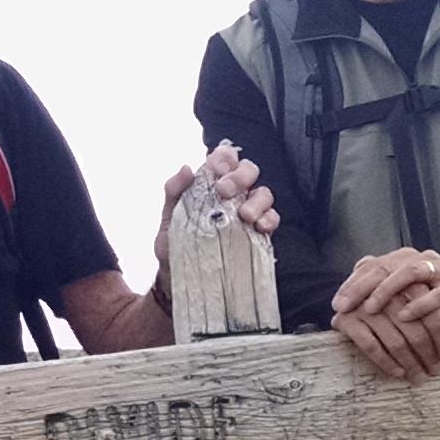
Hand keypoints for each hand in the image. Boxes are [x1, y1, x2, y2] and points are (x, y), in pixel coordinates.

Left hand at [154, 143, 280, 255]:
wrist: (180, 282)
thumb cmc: (174, 246)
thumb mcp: (168, 218)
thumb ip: (173, 191)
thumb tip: (186, 169)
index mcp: (211, 185)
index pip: (225, 159)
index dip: (224, 157)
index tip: (216, 169)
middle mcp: (233, 195)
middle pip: (248, 170)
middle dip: (239, 176)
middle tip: (224, 191)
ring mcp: (247, 213)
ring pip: (263, 193)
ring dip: (256, 200)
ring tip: (244, 215)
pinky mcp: (257, 234)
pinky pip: (271, 219)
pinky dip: (269, 219)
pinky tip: (260, 226)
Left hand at [329, 246, 439, 381]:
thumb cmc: (433, 302)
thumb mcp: (404, 299)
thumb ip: (377, 295)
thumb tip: (341, 305)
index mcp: (405, 260)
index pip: (373, 266)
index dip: (353, 285)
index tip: (337, 305)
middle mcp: (422, 259)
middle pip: (387, 267)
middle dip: (364, 288)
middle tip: (349, 308)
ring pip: (411, 273)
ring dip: (389, 291)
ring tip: (372, 309)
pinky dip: (423, 306)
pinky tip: (407, 318)